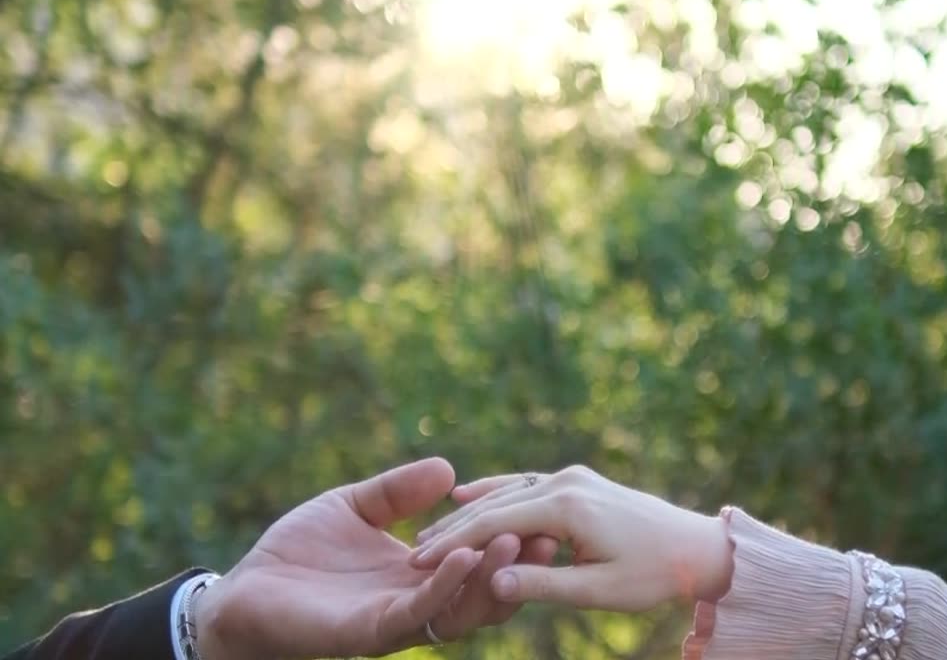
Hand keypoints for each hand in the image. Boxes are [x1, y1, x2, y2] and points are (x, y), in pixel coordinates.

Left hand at [194, 457, 557, 659]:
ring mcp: (394, 621)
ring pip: (459, 608)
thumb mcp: (355, 506)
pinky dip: (444, 587)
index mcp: (417, 575)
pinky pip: (416, 613)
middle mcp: (414, 602)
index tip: (538, 509)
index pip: (477, 560)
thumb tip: (449, 470)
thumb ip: (399, 491)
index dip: (507, 538)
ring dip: (490, 575)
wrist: (240, 592)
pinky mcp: (366, 632)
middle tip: (548, 531)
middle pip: (482, 590)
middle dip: (516, 563)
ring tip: (515, 538)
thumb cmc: (296, 552)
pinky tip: (463, 557)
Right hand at [408, 466, 732, 611]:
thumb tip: (492, 584)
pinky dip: (497, 494)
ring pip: (509, 491)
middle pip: (496, 504)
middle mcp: (567, 481)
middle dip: (453, 528)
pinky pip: (527, 485)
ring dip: (471, 511)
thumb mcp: (599, 590)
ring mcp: (573, 477)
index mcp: (569, 506)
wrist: (699, 547)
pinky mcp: (579, 482)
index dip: (453, 545)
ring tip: (431, 532)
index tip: (417, 565)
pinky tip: (470, 495)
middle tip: (413, 553)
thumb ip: (544, 585)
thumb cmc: (654, 574)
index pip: (495, 524)